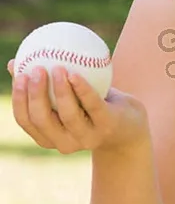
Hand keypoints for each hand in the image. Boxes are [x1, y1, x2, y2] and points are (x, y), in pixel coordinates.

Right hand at [7, 60, 149, 156]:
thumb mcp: (69, 98)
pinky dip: (82, 90)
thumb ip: (46, 84)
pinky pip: (92, 105)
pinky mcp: (107, 125)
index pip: (26, 120)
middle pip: (42, 119)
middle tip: (35, 70)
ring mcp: (88, 136)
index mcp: (49, 136)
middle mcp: (65, 142)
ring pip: (68, 114)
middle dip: (35, 95)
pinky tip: (76, 74)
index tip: (19, 76)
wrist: (130, 125)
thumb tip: (16, 62)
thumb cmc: (93, 108)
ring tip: (57, 67)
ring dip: (60, 90)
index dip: (19, 100)